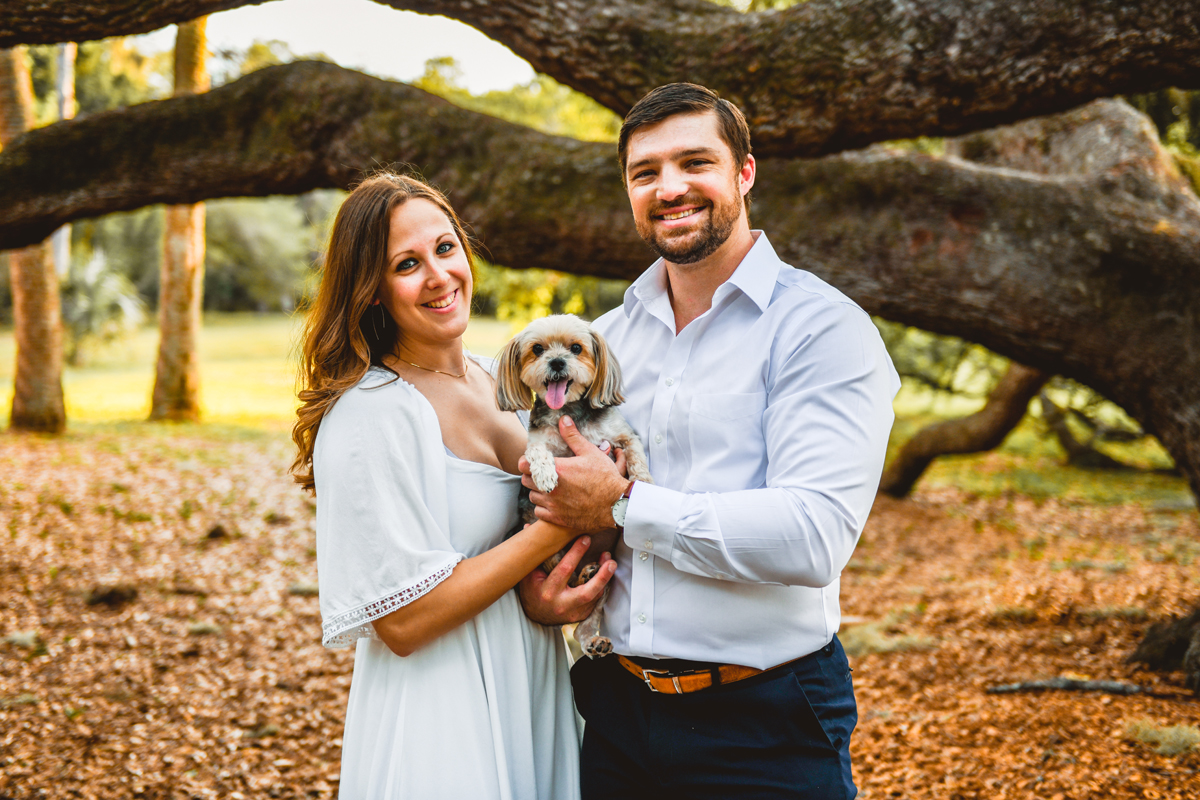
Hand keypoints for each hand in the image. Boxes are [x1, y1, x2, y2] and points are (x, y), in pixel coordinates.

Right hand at [518, 536, 616, 624]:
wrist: (534, 615)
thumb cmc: (532, 591)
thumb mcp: (529, 573)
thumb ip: (534, 552)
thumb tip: (527, 527)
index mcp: (548, 591)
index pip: (564, 570)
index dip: (576, 553)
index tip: (586, 538)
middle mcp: (561, 604)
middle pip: (586, 592)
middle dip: (601, 577)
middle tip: (611, 561)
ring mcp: (573, 613)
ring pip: (594, 597)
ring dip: (605, 579)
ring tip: (610, 563)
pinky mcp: (580, 616)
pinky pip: (595, 601)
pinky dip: (600, 587)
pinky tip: (604, 575)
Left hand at [519, 416, 629, 530]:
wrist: (616, 504)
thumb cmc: (605, 477)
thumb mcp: (590, 452)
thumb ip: (573, 436)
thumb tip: (563, 419)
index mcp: (556, 469)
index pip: (524, 465)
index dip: (526, 461)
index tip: (533, 460)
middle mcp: (550, 488)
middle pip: (526, 480)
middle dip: (532, 475)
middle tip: (542, 472)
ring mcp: (553, 505)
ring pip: (533, 496)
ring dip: (538, 491)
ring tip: (549, 487)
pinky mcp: (557, 518)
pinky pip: (539, 512)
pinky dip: (543, 507)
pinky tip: (553, 502)